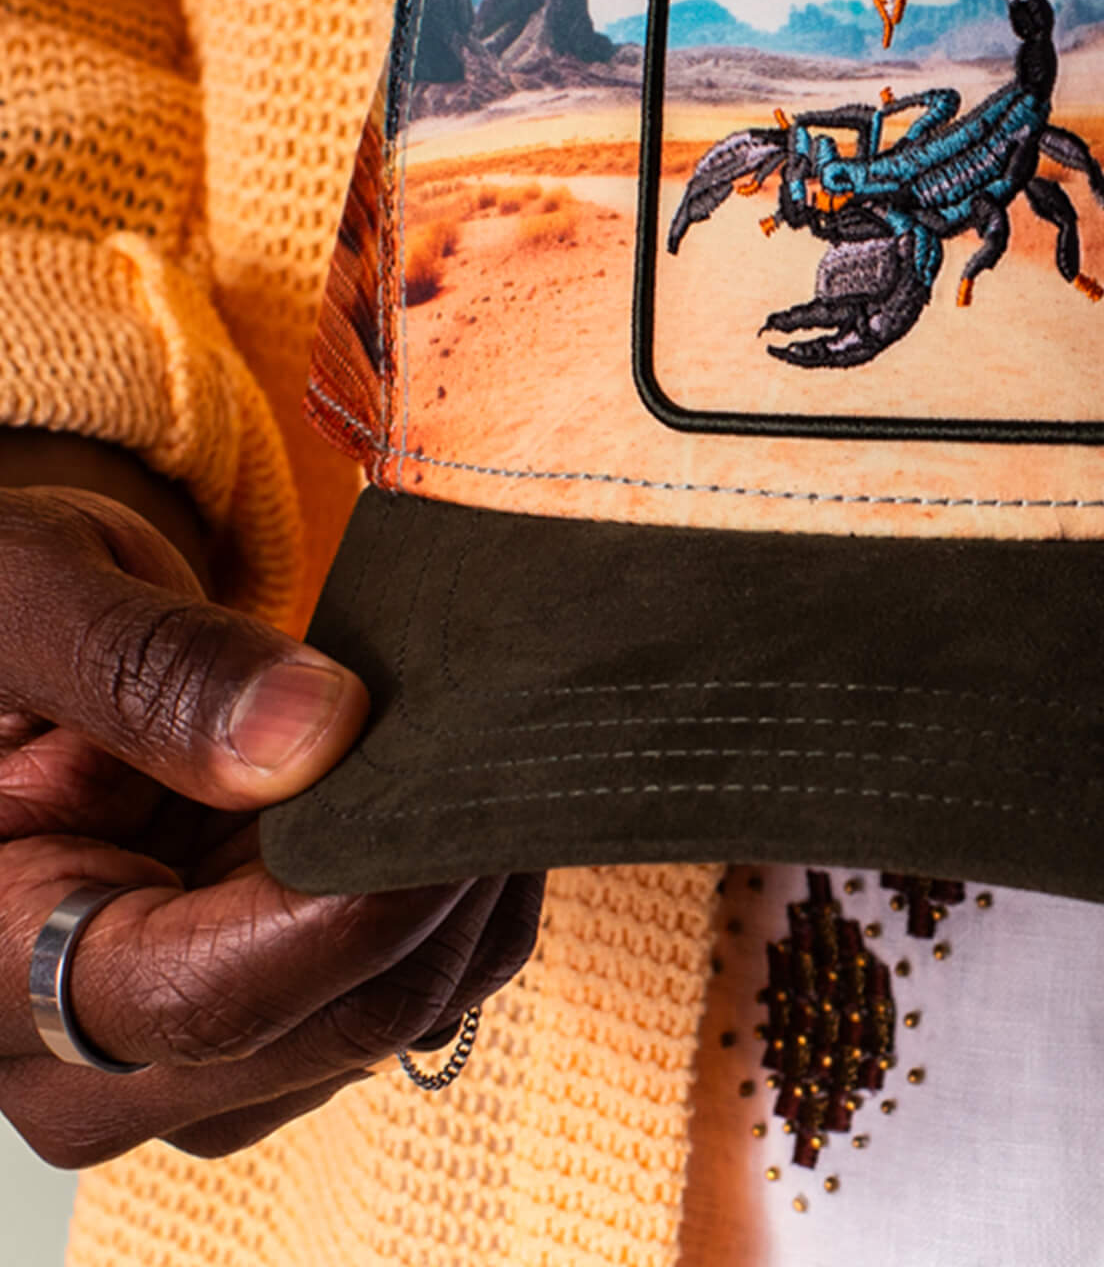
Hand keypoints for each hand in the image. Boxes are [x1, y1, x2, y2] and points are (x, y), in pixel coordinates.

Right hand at [0, 481, 543, 1166]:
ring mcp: (169, 1055)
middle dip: (447, 880)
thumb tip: (308, 737)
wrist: (6, 659)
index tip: (458, 790)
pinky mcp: (253, 1023)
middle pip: (334, 1023)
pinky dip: (454, 893)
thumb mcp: (31, 597)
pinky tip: (444, 792)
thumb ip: (152, 666)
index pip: (209, 997)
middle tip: (505, 741)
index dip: (364, 905)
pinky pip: (405, 987)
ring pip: (394, 1015)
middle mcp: (66, 1056)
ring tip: (467, 748)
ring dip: (464, 884)